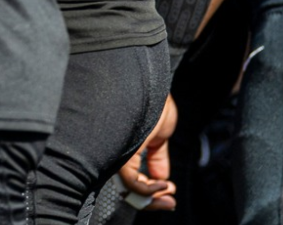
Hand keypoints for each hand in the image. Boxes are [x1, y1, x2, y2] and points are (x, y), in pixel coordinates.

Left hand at [120, 95, 177, 209]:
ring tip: (167, 196)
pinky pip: (131, 182)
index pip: (131, 174)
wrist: (149, 81)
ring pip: (129, 187)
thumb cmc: (153, 98)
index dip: (150, 188)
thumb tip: (162, 178)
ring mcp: (114, 152)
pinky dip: (149, 190)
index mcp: (123, 144)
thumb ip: (158, 155)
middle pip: (128, 184)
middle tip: (168, 202)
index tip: (168, 191)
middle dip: (151, 199)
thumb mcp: (162, 131)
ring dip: (151, 197)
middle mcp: (115, 149)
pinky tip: (163, 185)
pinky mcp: (118, 153)